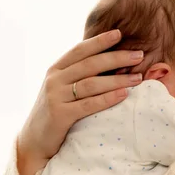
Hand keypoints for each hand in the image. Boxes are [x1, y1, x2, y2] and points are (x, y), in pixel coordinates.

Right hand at [16, 30, 143, 174]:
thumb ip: (79, 74)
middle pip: (90, 64)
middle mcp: (54, 79)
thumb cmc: (56, 111)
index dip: (99, 40)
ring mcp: (56, 96)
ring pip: (92, 83)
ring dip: (118, 79)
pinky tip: (124, 94)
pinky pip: (88, 104)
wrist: (34, 141)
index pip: (80, 49)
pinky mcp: (59, 115)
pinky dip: (108, 98)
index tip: (119, 33)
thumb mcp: (62, 88)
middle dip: (117, 58)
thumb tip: (110, 60)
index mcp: (56, 69)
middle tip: (139, 55)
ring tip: (138, 78)